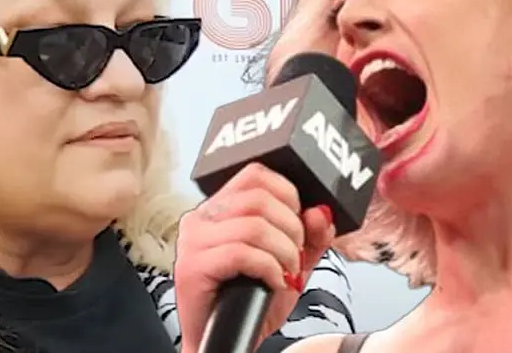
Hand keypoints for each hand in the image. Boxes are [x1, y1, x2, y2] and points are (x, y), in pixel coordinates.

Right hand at [174, 163, 335, 352]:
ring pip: (253, 225)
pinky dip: (269, 268)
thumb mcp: (290, 265)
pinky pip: (241, 253)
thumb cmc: (250, 304)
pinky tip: (273, 281)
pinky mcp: (192, 266)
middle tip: (295, 255)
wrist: (225, 343)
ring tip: (286, 272)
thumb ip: (309, 238)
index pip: (255, 174)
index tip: (299, 223)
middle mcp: (201, 218)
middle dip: (291, 228)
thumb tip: (319, 211)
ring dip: (283, 251)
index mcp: (219, 209)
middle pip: (258, 198)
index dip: (287, 194)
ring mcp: (193, 241)